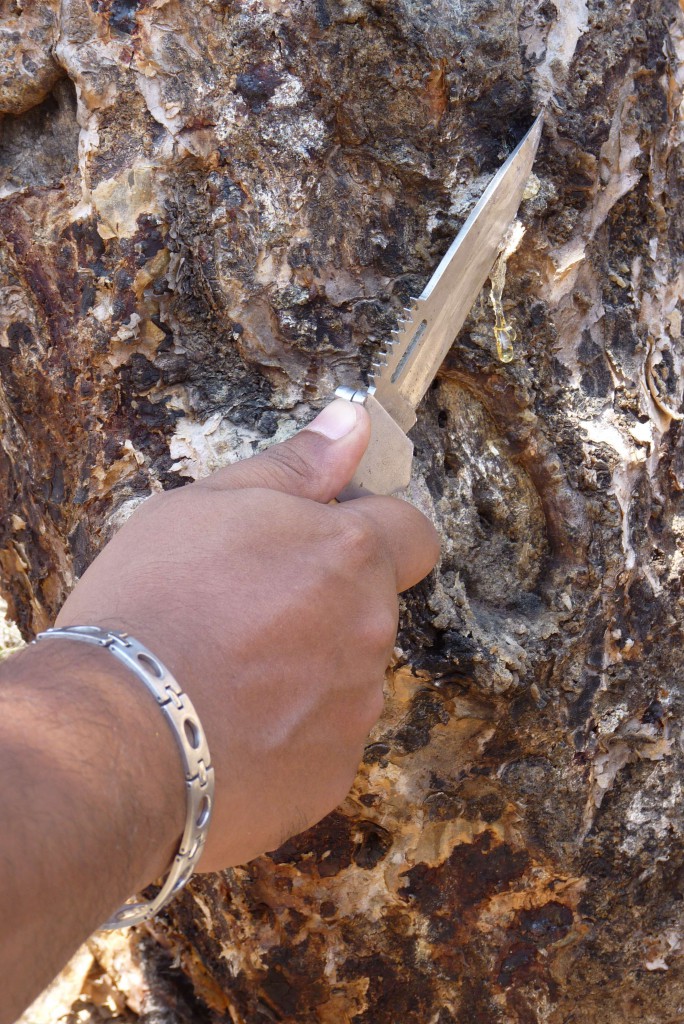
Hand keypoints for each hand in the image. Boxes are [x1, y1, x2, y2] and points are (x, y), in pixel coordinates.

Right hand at [56, 399, 439, 870]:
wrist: (116, 733)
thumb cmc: (152, 604)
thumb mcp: (208, 506)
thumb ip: (295, 466)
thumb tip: (355, 422)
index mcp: (352, 557)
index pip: (413, 532)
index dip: (373, 531)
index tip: (321, 541)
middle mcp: (372, 632)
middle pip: (371, 607)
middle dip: (327, 603)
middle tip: (245, 612)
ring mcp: (356, 710)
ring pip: (346, 675)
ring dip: (307, 669)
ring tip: (227, 676)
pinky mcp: (332, 777)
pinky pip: (322, 740)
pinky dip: (289, 733)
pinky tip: (229, 729)